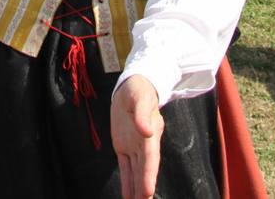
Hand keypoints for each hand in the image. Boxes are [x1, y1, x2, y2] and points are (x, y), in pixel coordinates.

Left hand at [111, 75, 162, 198]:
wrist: (133, 86)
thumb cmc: (139, 90)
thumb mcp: (140, 98)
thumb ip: (143, 114)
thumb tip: (147, 131)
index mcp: (151, 133)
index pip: (150, 158)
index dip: (149, 175)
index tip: (148, 191)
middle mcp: (145, 144)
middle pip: (145, 170)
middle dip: (144, 188)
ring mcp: (134, 147)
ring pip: (135, 172)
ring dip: (136, 189)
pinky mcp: (124, 147)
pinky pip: (125, 167)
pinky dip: (127, 182)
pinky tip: (128, 196)